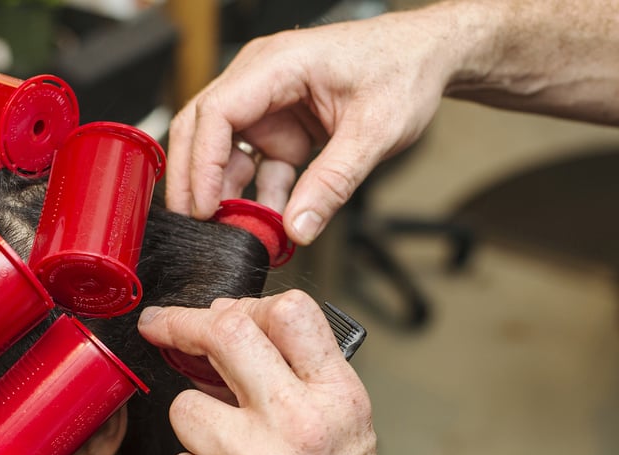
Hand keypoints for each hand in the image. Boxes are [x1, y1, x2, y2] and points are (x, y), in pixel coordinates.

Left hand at [138, 291, 407, 454]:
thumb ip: (294, 368)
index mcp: (336, 395)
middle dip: (180, 323)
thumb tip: (227, 320)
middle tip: (161, 327)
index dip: (240, 302)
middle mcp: (299, 422)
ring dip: (193, 424)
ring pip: (184, 406)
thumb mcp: (345, 419)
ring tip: (226, 450)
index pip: (288, 311)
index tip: (213, 311)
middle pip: (225, 332)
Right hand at [165, 9, 453, 243]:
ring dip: (225, 193)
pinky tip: (267, 222)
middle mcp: (261, 79)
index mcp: (278, 64)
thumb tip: (298, 227)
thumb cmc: (402, 69)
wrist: (426, 57)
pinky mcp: (279, 127)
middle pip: (201, 128)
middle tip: (196, 224)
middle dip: (194, 179)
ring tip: (237, 231)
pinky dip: (256, 195)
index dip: (202, 162)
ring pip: (221, 151)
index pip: (217, 111)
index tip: (203, 206)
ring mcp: (267, 105)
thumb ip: (333, 183)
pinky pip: (253, 165)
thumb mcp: (375, 131)